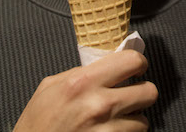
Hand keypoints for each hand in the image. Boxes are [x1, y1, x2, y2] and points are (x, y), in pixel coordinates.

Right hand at [13, 50, 157, 131]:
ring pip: (143, 120)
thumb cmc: (36, 124)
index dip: (138, 64)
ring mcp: (106, 130)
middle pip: (149, 91)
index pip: (132, 61)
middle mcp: (99, 105)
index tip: (136, 69)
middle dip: (142, 93)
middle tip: (131, 95)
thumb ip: (81, 72)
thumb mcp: (51, 87)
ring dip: (132, 120)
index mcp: (83, 82)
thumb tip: (107, 64)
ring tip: (115, 120)